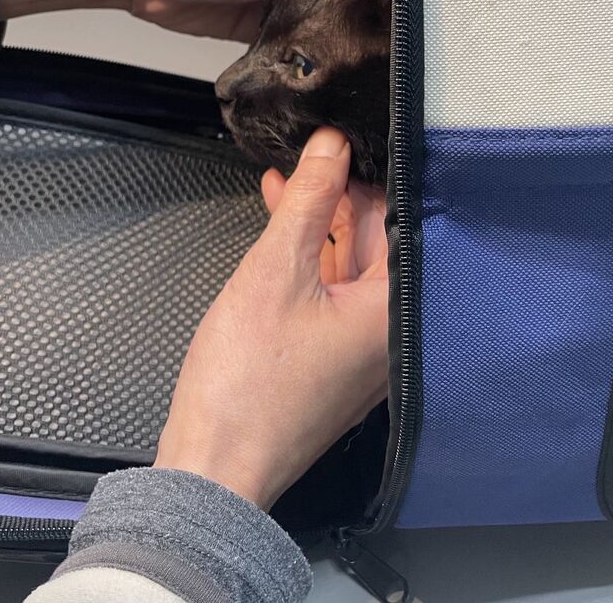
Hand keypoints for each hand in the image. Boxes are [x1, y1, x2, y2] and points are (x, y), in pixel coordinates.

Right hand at [154, 128, 388, 508]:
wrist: (214, 468)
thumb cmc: (246, 388)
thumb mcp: (274, 269)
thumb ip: (308, 200)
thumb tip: (331, 147)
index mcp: (394, 312)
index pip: (398, 222)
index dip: (369, 177)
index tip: (343, 144)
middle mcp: (390, 334)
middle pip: (376, 245)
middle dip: (339, 198)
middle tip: (308, 159)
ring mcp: (363, 353)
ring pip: (349, 269)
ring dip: (317, 227)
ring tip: (284, 186)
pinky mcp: (334, 364)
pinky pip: (331, 297)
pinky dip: (307, 264)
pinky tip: (280, 234)